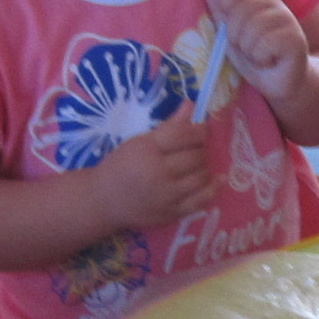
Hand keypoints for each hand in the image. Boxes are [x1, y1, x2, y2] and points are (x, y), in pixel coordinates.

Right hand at [99, 114, 217, 229]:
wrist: (103, 201)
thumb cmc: (119, 167)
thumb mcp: (138, 142)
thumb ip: (168, 126)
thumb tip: (191, 105)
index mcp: (147, 150)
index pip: (184, 134)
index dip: (199, 130)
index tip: (201, 130)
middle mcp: (158, 172)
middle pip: (196, 155)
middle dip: (201, 149)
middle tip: (196, 148)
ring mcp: (167, 195)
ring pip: (202, 176)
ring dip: (205, 167)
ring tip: (198, 164)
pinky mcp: (172, 212)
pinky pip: (202, 200)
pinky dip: (212, 188)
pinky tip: (215, 180)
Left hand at [205, 0, 310, 108]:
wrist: (278, 84)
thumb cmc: (254, 58)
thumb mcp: (230, 35)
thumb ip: (220, 11)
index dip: (227, 3)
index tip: (230, 25)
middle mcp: (275, 4)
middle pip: (241, 9)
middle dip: (235, 35)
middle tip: (246, 48)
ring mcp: (288, 19)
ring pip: (252, 28)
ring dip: (249, 50)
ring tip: (258, 56)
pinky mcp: (296, 39)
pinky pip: (265, 43)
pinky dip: (261, 58)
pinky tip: (269, 61)